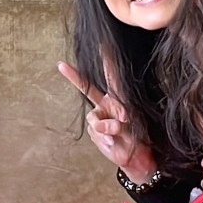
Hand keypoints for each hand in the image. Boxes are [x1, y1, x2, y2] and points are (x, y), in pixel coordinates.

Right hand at [58, 59, 157, 183]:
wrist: (136, 158)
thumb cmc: (140, 137)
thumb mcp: (134, 125)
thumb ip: (118, 120)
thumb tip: (105, 123)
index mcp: (118, 99)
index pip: (112, 77)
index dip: (107, 61)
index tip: (103, 44)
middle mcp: (107, 105)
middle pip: (87, 89)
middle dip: (73, 76)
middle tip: (61, 65)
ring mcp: (100, 117)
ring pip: (94, 118)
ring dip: (107, 127)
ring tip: (118, 133)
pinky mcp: (95, 131)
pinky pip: (96, 132)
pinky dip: (105, 138)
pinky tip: (112, 143)